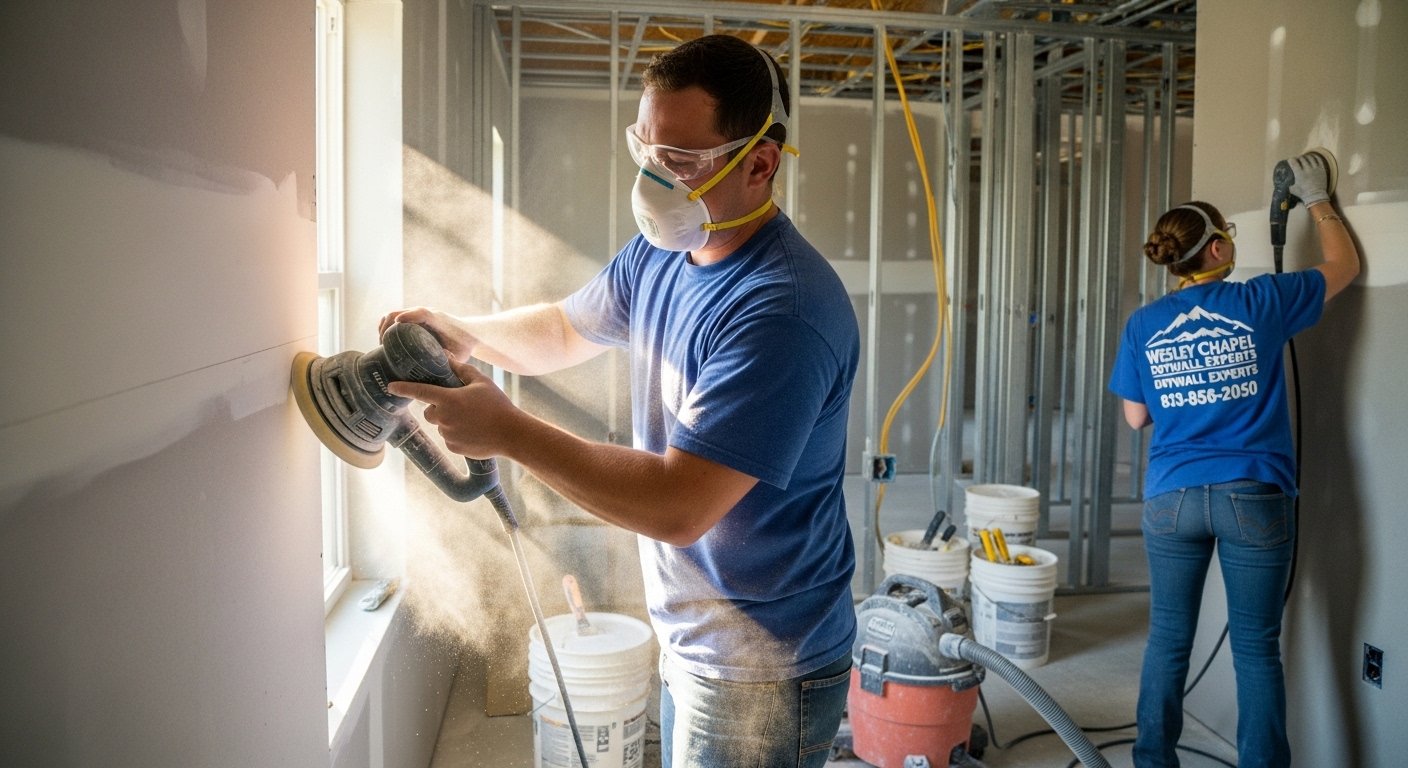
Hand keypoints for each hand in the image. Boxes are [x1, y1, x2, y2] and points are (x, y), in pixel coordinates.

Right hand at [378, 307, 475, 360]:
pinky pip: (395, 318)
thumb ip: (449, 361)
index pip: (421, 313)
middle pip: (399, 312)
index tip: (396, 324)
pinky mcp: (414, 319)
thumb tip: (434, 371)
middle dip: (387, 328)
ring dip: (384, 327)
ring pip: (393, 314)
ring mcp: (418, 315)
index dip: (408, 316)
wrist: (470, 333)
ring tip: (381, 345)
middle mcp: (426, 314)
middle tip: (382, 347)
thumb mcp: (459, 354)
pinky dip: (387, 326)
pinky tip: (385, 341)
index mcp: (437, 320)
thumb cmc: (465, 346)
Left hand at [388, 357, 517, 458]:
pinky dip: (457, 434)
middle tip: (458, 405)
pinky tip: (474, 431)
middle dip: (438, 407)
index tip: (390, 387)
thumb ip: (460, 369)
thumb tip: (446, 356)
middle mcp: (444, 418)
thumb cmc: (497, 405)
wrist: (511, 434)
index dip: (403, 388)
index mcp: (448, 399)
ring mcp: (447, 435)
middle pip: (429, 412)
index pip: (420, 391)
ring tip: (472, 419)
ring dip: (449, 421)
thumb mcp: (481, 381)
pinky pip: (449, 438)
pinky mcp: (453, 447)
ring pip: (440, 425)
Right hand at [1288, 153, 1330, 206]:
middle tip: (1297, 159)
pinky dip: (1315, 157)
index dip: (1291, 160)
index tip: (1290, 160)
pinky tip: (1313, 157)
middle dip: (1298, 158)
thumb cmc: (1303, 194)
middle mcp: (1307, 169)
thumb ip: (1289, 184)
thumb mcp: (1292, 189)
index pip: (1294, 163)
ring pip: (1310, 158)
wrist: (1316, 196)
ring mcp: (1315, 169)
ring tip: (1305, 157)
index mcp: (1299, 174)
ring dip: (1306, 157)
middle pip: (1302, 159)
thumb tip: (1287, 183)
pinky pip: (1318, 160)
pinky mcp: (1322, 169)